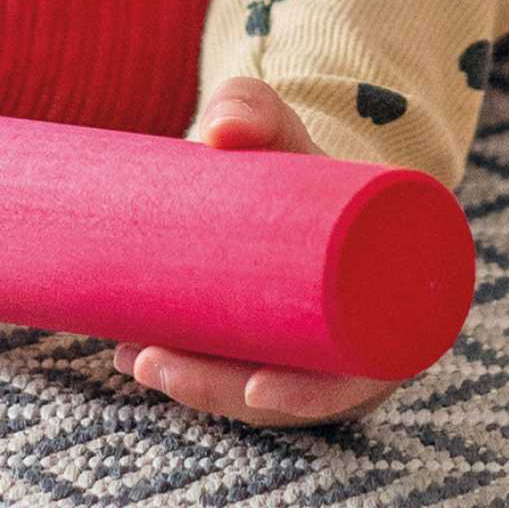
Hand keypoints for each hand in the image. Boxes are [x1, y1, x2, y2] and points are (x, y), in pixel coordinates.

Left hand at [113, 75, 400, 427]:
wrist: (294, 164)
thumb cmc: (300, 154)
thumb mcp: (287, 129)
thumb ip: (256, 110)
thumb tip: (216, 131)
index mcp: (380, 306)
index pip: (352, 379)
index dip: (306, 397)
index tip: (255, 391)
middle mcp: (345, 339)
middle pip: (283, 392)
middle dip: (214, 389)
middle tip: (150, 363)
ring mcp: (301, 343)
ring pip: (245, 386)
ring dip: (187, 383)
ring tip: (128, 357)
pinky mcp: (262, 337)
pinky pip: (226, 367)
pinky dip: (183, 368)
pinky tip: (130, 358)